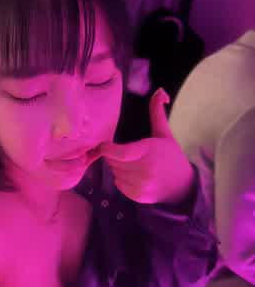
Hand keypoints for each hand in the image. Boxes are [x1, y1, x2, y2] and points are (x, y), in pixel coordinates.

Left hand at [89, 88, 194, 204]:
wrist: (182, 185)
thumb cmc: (171, 156)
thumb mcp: (165, 134)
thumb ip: (157, 112)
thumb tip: (160, 91)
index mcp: (149, 152)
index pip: (120, 152)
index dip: (106, 149)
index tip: (104, 145)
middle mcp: (144, 170)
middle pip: (113, 162)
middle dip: (114, 156)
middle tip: (125, 153)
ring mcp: (140, 184)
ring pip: (115, 173)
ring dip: (118, 168)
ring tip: (132, 164)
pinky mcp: (137, 195)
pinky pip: (118, 184)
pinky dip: (122, 179)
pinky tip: (135, 176)